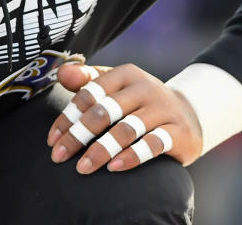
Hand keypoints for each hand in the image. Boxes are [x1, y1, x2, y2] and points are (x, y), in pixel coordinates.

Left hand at [47, 62, 202, 173]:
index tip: (52, 141)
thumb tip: (62, 73)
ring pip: (127, 129)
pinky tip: (113, 168)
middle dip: (78, 135)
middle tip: (58, 157)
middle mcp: (145, 87)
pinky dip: (132, 156)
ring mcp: (164, 109)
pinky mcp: (179, 131)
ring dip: (101, 150)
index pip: (90, 93)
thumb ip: (86, 79)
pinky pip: (153, 144)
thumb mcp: (115, 86)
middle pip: (105, 111)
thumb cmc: (138, 101)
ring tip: (82, 168)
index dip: (68, 117)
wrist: (189, 113)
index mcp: (125, 74)